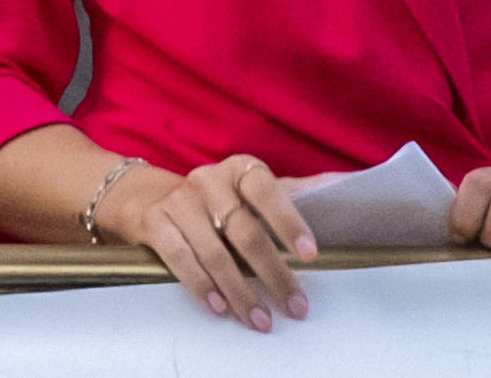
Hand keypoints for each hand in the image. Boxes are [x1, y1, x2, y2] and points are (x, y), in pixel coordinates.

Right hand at [95, 154, 317, 331]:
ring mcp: (180, 202)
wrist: (149, 198)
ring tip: (261, 319)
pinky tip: (219, 306)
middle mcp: (210, 181)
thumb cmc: (217, 199)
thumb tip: (341, 185)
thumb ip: (293, 191)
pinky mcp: (156, 223)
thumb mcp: (252, 189)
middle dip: (273, 273)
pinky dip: (201, 285)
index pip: (267, 190)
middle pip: (244, 231)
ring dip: (241, 291)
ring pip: (214, 251)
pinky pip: (180, 258)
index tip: (310, 253)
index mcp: (240, 170)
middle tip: (295, 305)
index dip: (289, 220)